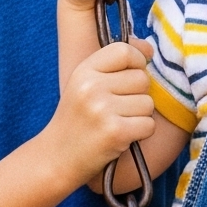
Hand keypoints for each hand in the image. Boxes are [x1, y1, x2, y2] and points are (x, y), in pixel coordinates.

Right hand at [51, 38, 158, 182]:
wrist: (57, 158)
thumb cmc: (76, 119)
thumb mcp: (84, 84)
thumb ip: (113, 63)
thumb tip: (149, 48)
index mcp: (84, 71)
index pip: (124, 51)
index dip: (136, 62)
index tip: (130, 75)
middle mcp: (92, 87)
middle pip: (142, 79)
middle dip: (137, 95)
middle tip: (116, 109)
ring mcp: (103, 110)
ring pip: (148, 103)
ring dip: (139, 116)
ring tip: (116, 123)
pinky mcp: (116, 132)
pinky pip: (149, 124)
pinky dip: (141, 133)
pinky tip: (121, 137)